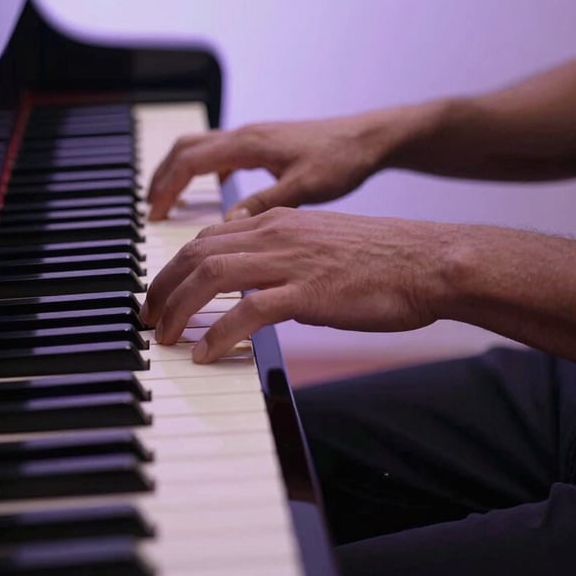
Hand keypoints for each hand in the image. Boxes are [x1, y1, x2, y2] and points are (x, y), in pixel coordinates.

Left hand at [142, 207, 454, 362]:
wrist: (427, 261)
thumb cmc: (381, 258)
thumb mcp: (321, 244)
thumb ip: (283, 254)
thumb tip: (254, 281)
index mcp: (277, 222)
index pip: (207, 239)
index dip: (174, 267)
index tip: (161, 293)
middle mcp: (276, 234)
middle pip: (196, 254)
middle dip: (162, 287)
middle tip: (147, 317)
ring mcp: (291, 261)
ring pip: (211, 276)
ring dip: (179, 308)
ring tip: (164, 336)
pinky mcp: (308, 293)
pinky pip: (248, 312)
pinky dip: (220, 334)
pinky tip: (207, 354)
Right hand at [147, 114, 391, 220]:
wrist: (369, 138)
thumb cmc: (342, 160)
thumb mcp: (304, 188)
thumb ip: (264, 205)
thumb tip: (226, 225)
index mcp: (250, 144)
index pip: (191, 160)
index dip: (168, 187)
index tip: (154, 214)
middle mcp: (247, 135)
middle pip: (187, 149)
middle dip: (163, 177)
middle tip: (151, 209)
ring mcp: (255, 138)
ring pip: (202, 149)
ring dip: (180, 172)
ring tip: (169, 202)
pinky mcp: (265, 145)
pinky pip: (221, 153)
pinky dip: (204, 171)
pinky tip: (211, 193)